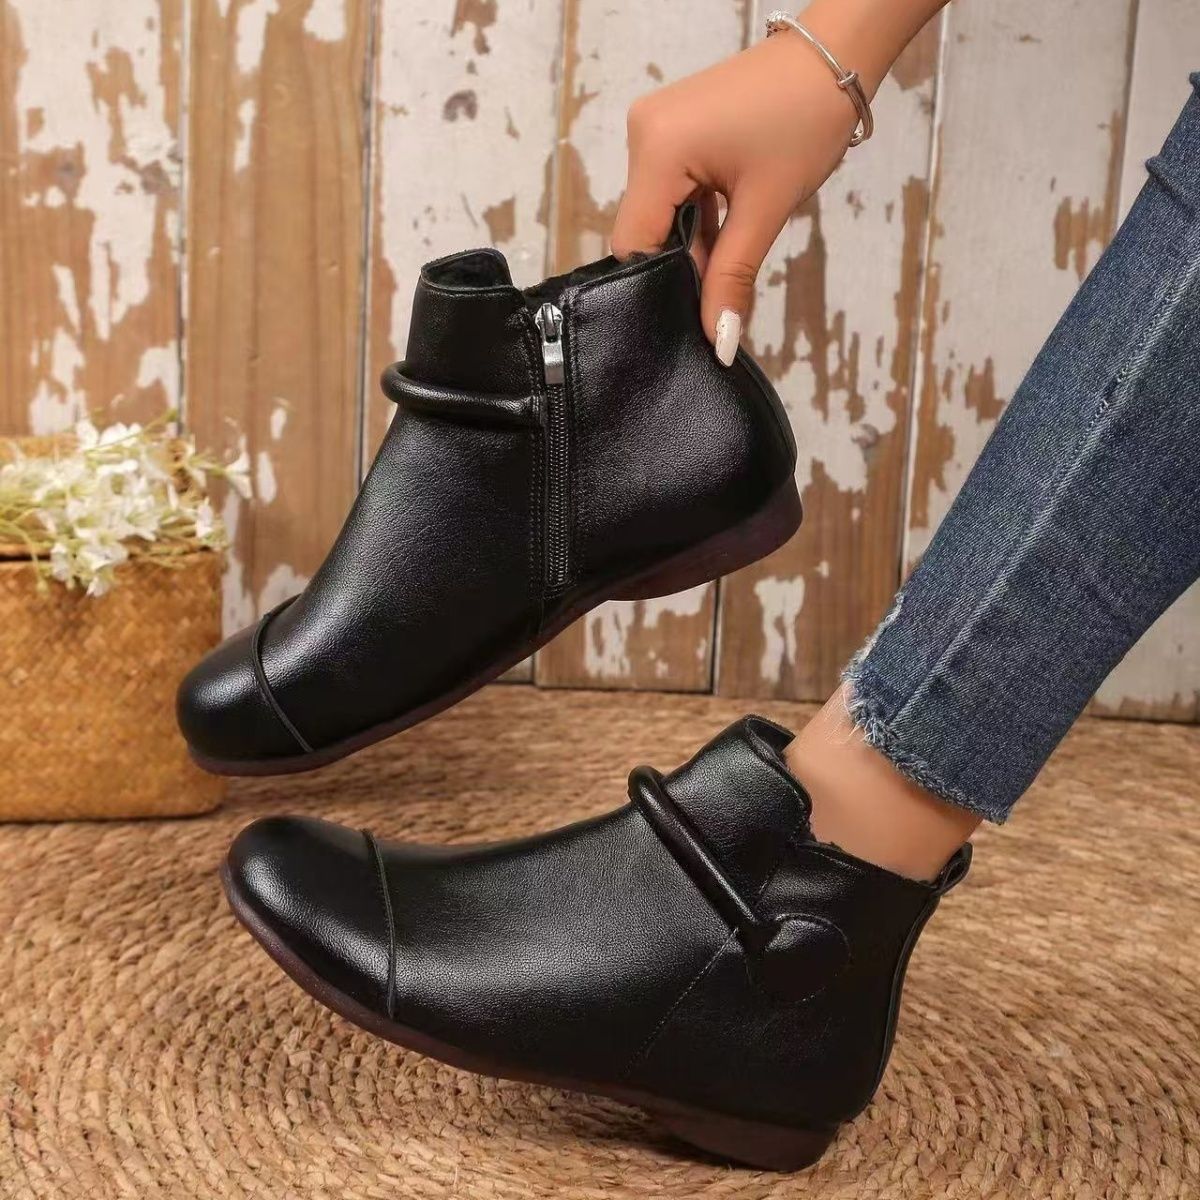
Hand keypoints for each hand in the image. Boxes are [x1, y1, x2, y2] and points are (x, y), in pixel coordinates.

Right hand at [611, 26, 858, 365]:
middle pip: (643, 228)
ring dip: (691, 242)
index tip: (690, 317)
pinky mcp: (672, 128)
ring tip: (729, 260)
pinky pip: (671, 189)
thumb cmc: (806, 121)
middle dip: (679, 264)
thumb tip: (718, 342)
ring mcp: (655, 128)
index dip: (659, 285)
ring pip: (659, 212)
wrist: (834, 57)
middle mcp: (642, 134)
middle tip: (717, 298)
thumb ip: (732, 279)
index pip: (633, 242)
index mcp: (656, 149)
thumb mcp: (766, 209)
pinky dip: (696, 217)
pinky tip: (725, 233)